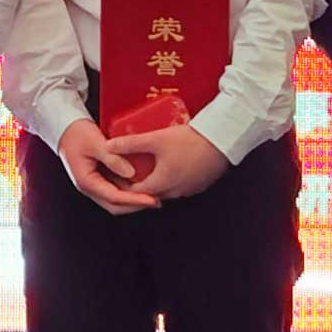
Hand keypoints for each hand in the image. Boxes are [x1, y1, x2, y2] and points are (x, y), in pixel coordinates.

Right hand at [54, 120, 157, 215]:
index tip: (151, 199)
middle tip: (156, 201)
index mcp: (86, 182)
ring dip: (133, 198)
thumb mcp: (95, 143)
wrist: (64, 128)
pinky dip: (129, 189)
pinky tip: (142, 184)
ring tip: (153, 194)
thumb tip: (131, 173)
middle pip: (115, 205)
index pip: (114, 198)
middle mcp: (90, 187)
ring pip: (116, 199)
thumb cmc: (76, 133)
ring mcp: (94, 183)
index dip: (134, 200)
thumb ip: (112, 158)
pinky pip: (116, 188)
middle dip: (136, 205)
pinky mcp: (99, 177)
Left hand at [102, 119, 229, 201]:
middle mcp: (176, 192)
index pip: (134, 192)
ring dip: (157, 181)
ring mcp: (190, 189)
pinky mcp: (201, 184)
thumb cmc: (191, 140)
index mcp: (162, 184)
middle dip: (139, 182)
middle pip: (151, 193)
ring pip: (167, 190)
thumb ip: (131, 143)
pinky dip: (172, 178)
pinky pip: (181, 185)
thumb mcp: (156, 139)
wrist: (223, 139)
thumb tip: (109, 146)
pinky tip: (171, 164)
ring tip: (149, 165)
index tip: (116, 174)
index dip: (123, 183)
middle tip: (130, 169)